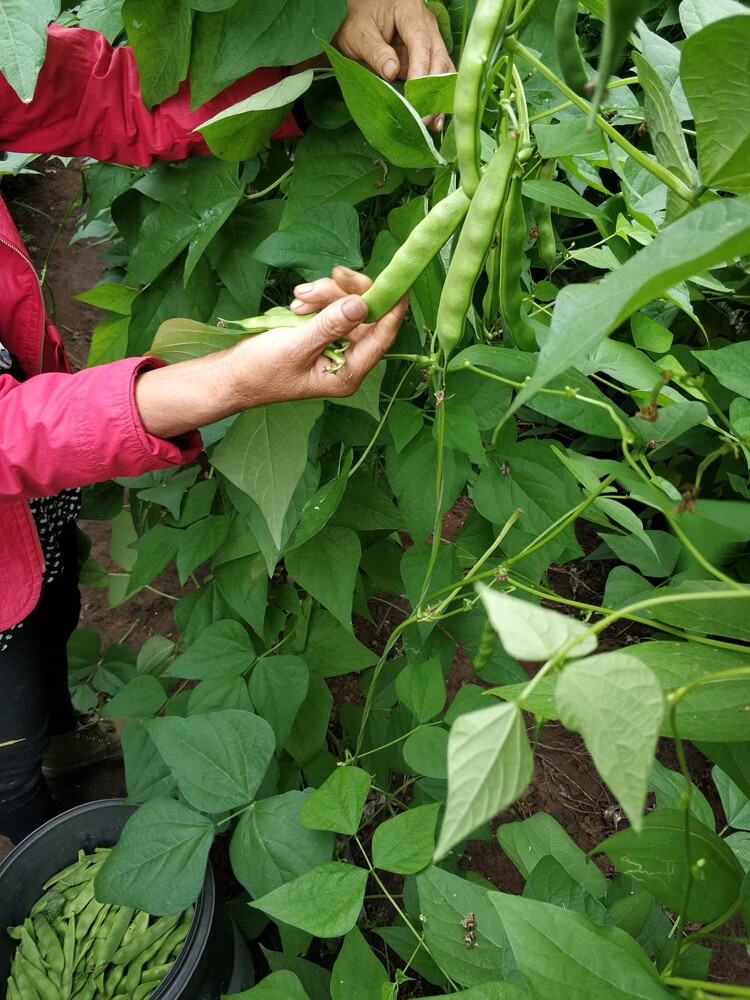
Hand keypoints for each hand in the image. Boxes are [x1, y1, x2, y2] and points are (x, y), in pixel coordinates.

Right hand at [135, 269, 405, 438]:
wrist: (232, 375)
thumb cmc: (261, 370)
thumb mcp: (296, 346)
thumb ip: (330, 324)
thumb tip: (362, 304)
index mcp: (348, 372)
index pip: (382, 336)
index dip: (391, 307)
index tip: (396, 279)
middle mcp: (348, 360)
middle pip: (366, 315)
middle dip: (344, 293)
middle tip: (323, 280)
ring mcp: (336, 346)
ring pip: (347, 305)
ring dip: (325, 294)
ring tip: (298, 299)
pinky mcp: (323, 333)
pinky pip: (331, 306)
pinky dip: (316, 300)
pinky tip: (297, 305)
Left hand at [333, 0, 453, 129]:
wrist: (361, 15)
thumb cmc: (359, 21)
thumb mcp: (359, 34)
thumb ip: (375, 52)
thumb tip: (392, 72)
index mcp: (410, 12)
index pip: (421, 44)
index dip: (420, 72)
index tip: (415, 98)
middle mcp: (426, 25)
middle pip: (438, 58)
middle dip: (432, 90)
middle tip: (423, 118)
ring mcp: (430, 40)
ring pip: (444, 69)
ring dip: (439, 97)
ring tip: (433, 123)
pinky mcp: (428, 57)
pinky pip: (438, 77)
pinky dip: (437, 97)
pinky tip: (434, 119)